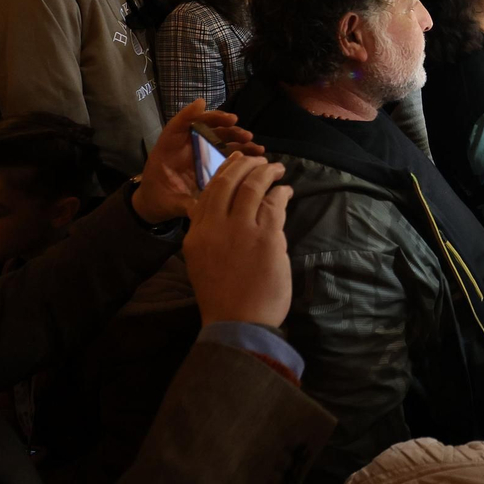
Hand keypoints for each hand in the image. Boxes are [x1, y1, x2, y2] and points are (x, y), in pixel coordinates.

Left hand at [131, 98, 261, 223]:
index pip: (177, 126)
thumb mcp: (168, 202)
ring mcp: (198, 152)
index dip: (189, 114)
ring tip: (254, 143)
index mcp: (168, 150)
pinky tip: (254, 152)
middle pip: (204, 128)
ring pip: (219, 138)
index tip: (202, 104)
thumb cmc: (158, 199)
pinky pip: (225, 150)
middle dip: (222, 124)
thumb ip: (183, 203)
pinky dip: (240, 149)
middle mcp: (185, 146)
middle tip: (240, 127)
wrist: (157, 205)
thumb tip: (200, 208)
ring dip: (236, 137)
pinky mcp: (209, 161)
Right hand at [183, 152, 292, 327]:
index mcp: (196, 234)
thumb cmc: (222, 297)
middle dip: (245, 165)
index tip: (235, 162)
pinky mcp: (266, 238)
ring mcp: (240, 231)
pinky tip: (286, 192)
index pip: (209, 192)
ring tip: (276, 169)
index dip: (224, 172)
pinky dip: (281, 193)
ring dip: (267, 173)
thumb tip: (223, 211)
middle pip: (228, 182)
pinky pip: (274, 205)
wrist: (237, 323)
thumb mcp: (201, 261)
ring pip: (253, 187)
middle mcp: (214, 228)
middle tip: (258, 159)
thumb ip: (209, 235)